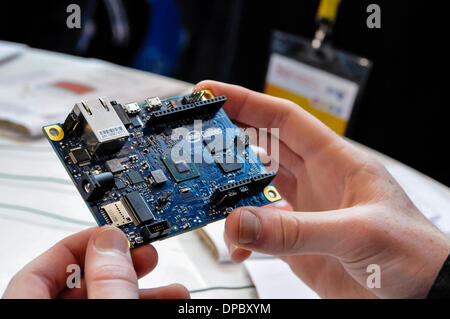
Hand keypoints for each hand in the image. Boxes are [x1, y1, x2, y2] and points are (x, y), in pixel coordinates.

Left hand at [2, 226, 189, 298]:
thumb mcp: (110, 316)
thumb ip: (109, 283)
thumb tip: (110, 242)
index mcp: (30, 316)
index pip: (38, 271)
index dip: (78, 245)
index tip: (113, 233)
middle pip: (79, 285)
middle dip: (121, 266)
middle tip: (148, 255)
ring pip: (105, 301)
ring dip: (143, 289)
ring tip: (173, 289)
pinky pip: (117, 312)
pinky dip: (142, 304)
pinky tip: (170, 301)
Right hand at [197, 80, 449, 298]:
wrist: (421, 294)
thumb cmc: (411, 253)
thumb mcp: (356, 233)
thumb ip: (297, 230)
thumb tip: (242, 223)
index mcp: (335, 161)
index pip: (284, 119)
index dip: (246, 101)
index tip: (212, 93)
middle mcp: (315, 180)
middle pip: (262, 148)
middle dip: (228, 140)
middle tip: (196, 139)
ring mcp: (304, 210)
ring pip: (255, 189)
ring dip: (231, 193)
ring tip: (211, 199)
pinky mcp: (298, 240)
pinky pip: (259, 230)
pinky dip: (243, 235)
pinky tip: (239, 244)